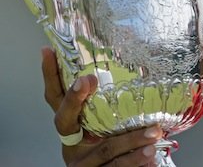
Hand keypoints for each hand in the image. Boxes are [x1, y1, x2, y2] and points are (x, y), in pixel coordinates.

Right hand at [41, 46, 162, 165]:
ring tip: (153, 132)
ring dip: (130, 140)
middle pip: (65, 120)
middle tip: (88, 79)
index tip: (50, 52)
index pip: (54, 97)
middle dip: (74, 99)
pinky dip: (135, 161)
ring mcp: (83, 162)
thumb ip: (115, 98)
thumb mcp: (111, 120)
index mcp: (73, 126)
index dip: (49, 75)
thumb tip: (135, 48)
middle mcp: (71, 144)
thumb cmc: (115, 142)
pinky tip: (151, 155)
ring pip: (104, 149)